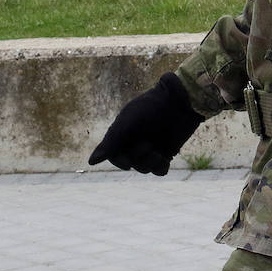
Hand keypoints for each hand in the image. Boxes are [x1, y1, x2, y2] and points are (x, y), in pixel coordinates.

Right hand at [88, 73, 204, 175]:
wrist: (180, 100)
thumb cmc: (151, 106)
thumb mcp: (128, 122)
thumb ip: (111, 142)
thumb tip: (91, 162)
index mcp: (123, 133)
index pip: (113, 155)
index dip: (119, 161)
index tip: (127, 162)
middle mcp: (135, 142)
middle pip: (129, 164)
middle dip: (137, 158)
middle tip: (147, 144)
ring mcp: (151, 148)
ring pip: (144, 168)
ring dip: (149, 163)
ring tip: (157, 152)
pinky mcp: (166, 152)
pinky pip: (159, 170)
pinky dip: (160, 167)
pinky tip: (164, 157)